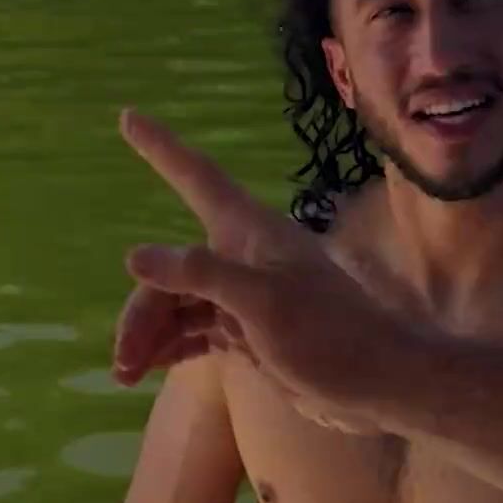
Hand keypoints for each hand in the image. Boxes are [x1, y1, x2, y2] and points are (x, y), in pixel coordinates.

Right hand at [109, 108, 421, 428]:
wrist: (378, 385)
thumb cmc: (329, 333)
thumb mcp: (262, 301)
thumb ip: (200, 274)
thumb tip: (135, 256)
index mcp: (249, 232)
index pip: (196, 178)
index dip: (161, 149)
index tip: (128, 117)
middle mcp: (242, 257)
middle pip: (170, 268)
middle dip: (142, 309)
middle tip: (124, 359)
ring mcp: (244, 296)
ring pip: (178, 304)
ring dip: (150, 334)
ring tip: (127, 373)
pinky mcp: (249, 332)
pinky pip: (193, 329)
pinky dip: (169, 345)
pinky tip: (149, 366)